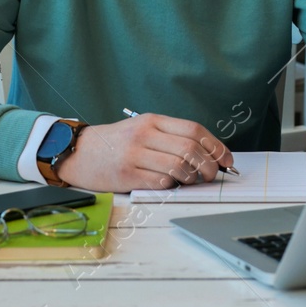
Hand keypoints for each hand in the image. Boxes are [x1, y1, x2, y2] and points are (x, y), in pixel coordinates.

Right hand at [54, 113, 234, 192]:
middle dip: (209, 166)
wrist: (78, 152)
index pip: (194, 130)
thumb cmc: (115, 142)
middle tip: (212, 175)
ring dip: (191, 178)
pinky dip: (172, 185)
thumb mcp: (142, 130)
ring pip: (178, 167)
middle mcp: (144, 135)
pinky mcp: (126, 175)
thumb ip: (170, 137)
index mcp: (152, 120)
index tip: (227, 160)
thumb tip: (207, 154)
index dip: (216, 146)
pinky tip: (170, 184)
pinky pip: (160, 182)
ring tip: (191, 181)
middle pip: (190, 149)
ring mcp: (134, 155)